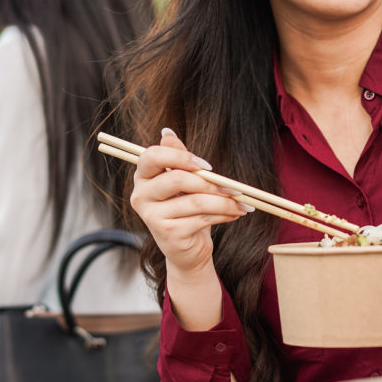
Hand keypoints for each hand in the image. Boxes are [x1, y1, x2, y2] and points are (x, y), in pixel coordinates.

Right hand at [129, 128, 248, 329]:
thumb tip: (167, 132)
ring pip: (195, 201)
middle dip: (211, 182)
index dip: (181, 157)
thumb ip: (177, 158)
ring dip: (224, 201)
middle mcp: (140, 196)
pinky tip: (235, 214)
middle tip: (233, 187)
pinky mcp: (166, 233)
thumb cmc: (186, 210)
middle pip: (178, 179)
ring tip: (241, 203)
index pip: (152, 156)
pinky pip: (201, 218)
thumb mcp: (184, 182)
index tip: (207, 166)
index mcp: (142, 177)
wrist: (187, 249)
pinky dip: (224, 214)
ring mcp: (152, 216)